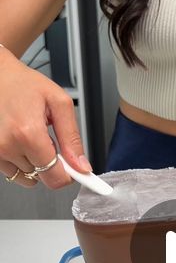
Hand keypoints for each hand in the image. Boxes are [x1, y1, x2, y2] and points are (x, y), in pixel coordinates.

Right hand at [0, 46, 91, 188]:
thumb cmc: (25, 84)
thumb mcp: (59, 104)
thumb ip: (72, 138)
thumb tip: (81, 166)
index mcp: (28, 133)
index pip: (55, 177)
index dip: (68, 174)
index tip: (73, 168)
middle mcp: (8, 146)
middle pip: (43, 178)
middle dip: (52, 164)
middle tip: (49, 140)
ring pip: (29, 177)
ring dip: (35, 163)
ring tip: (32, 137)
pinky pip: (14, 172)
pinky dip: (22, 161)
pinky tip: (21, 141)